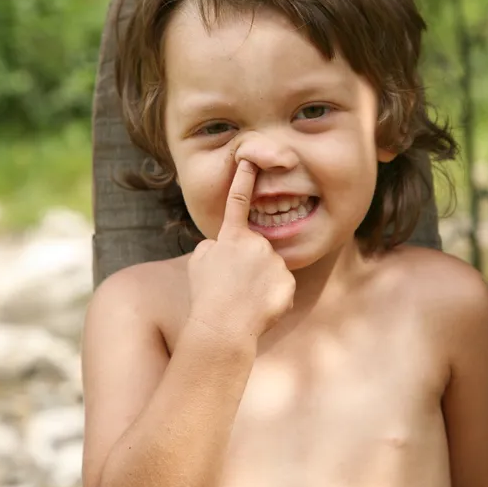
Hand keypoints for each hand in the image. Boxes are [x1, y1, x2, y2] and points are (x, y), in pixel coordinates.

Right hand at [186, 159, 295, 342]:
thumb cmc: (205, 295)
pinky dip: (272, 297)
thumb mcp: (199, 263)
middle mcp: (256, 244)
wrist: (223, 327)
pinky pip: (281, 287)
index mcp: (231, 237)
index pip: (237, 202)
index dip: (243, 179)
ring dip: (260, 282)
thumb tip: (224, 245)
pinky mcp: (288, 281)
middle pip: (257, 249)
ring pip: (270, 269)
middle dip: (249, 263)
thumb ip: (214, 246)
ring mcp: (274, 262)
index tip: (250, 160)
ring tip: (245, 301)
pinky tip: (259, 309)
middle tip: (234, 286)